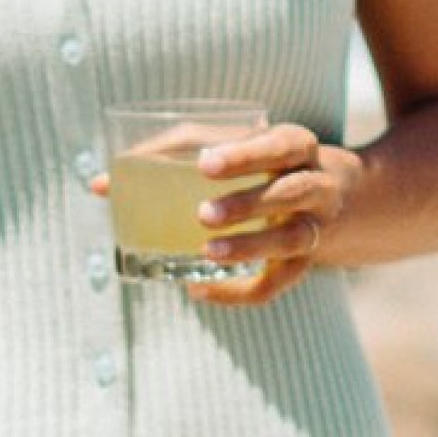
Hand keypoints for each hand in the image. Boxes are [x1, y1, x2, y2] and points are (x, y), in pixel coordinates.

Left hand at [89, 123, 351, 305]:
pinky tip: (197, 288)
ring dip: (250, 248)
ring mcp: (316, 227)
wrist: (337, 198)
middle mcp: (316, 185)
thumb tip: (100, 184)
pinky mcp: (304, 264)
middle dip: (248, 204)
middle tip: (202, 214)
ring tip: (206, 252)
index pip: (281, 145)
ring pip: (293, 240)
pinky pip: (277, 284)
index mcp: (295, 146)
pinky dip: (238, 291)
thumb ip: (170, 154)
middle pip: (291, 192)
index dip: (246, 155)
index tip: (205, 164)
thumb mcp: (231, 147)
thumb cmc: (258, 163)